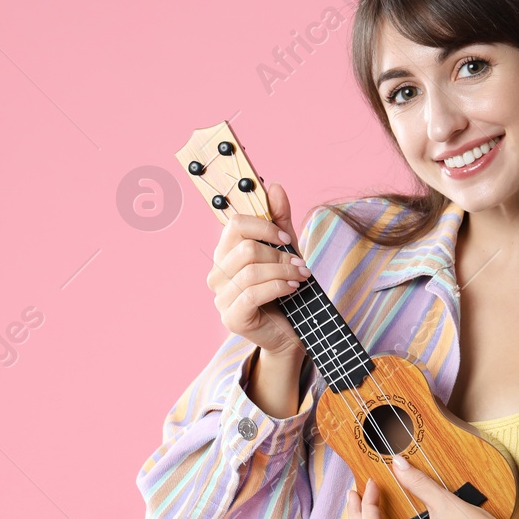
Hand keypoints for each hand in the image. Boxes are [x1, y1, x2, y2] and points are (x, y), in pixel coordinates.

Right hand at [207, 181, 309, 358]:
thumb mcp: (285, 249)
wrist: (289, 332)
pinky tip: (292, 288)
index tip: (285, 237)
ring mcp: (221, 298)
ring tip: (301, 275)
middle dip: (279, 254)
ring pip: (251, 271)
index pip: (234, 224)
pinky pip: (253, 293)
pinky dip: (278, 287)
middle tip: (300, 262)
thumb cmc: (284, 289)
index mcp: (225, 254)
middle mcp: (217, 274)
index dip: (263, 226)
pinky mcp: (231, 317)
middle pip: (245, 248)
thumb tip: (275, 186)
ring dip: (283, 270)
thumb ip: (279, 220)